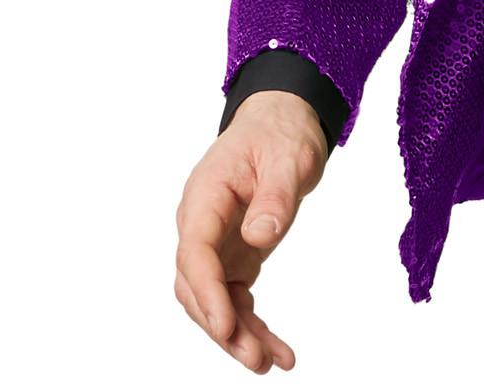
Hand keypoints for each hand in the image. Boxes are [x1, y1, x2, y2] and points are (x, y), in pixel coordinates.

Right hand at [173, 90, 329, 370]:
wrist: (283, 121)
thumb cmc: (282, 132)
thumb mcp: (289, 157)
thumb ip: (275, 195)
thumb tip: (260, 235)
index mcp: (205, 196)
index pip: (195, 251)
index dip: (206, 291)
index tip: (226, 324)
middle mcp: (201, 224)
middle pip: (196, 286)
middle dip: (222, 326)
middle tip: (256, 358)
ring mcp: (215, 243)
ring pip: (213, 300)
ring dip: (237, 334)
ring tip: (271, 363)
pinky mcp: (233, 255)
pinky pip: (233, 297)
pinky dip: (250, 324)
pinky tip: (274, 348)